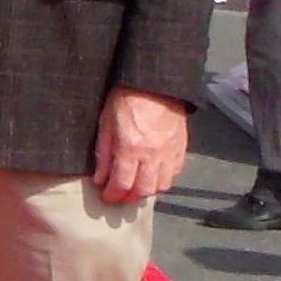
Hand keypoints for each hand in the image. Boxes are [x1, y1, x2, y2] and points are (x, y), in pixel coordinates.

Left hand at [94, 89, 189, 206]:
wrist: (154, 81)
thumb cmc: (126, 96)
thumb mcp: (106, 122)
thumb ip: (104, 153)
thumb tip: (100, 178)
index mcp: (130, 147)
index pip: (121, 184)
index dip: (112, 195)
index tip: (106, 196)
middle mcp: (152, 154)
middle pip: (142, 191)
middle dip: (128, 198)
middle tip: (120, 196)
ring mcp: (169, 152)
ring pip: (161, 186)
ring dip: (147, 191)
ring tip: (136, 187)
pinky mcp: (181, 147)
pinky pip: (174, 173)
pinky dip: (163, 180)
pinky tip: (153, 176)